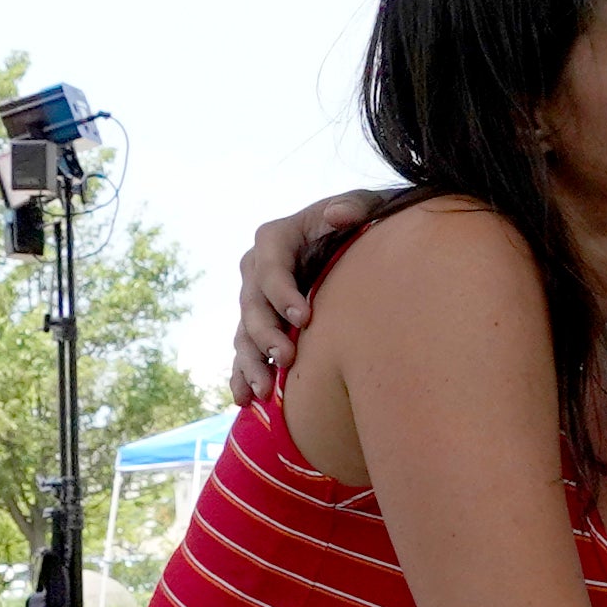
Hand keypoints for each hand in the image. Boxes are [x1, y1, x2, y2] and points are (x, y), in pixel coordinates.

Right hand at [227, 191, 383, 401]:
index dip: (283, 293)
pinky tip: (244, 400)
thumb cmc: (361, 223)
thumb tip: (339, 215)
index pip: (271, 267)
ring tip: (264, 391)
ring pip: (245, 334)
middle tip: (288, 359)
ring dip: (252, 363)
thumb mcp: (364, 206)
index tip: (305, 318)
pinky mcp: (260, 326)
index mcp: (275, 239)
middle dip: (267, 335)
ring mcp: (255, 301)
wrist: (355, 247)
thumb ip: (353, 206)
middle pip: (253, 306)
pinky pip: (245, 353)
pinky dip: (242, 375)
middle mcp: (256, 270)